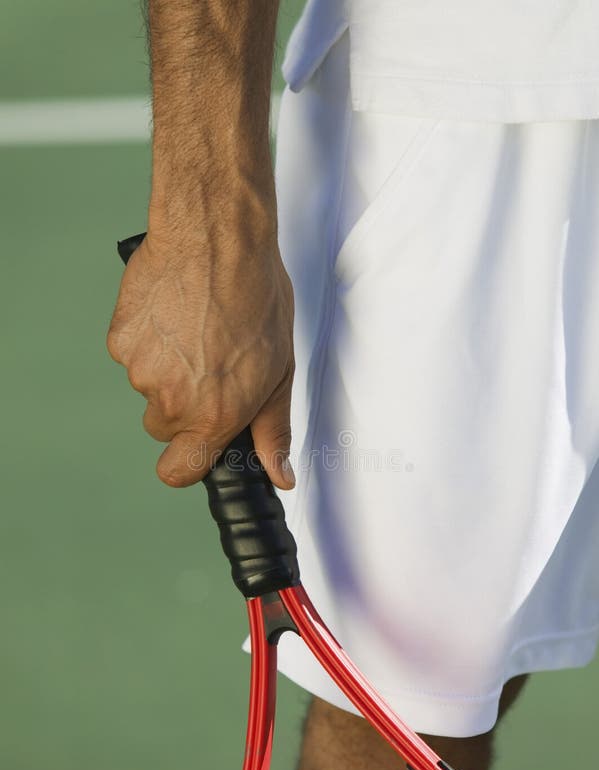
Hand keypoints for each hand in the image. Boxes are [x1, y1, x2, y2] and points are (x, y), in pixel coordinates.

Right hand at [107, 220, 294, 488]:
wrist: (217, 239)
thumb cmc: (256, 299)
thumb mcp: (279, 370)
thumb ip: (273, 430)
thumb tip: (280, 476)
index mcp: (213, 416)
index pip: (178, 472)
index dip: (186, 463)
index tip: (197, 447)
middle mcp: (172, 401)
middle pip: (164, 427)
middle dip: (183, 406)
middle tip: (209, 364)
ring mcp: (141, 370)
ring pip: (149, 387)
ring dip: (167, 367)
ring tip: (196, 329)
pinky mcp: (120, 339)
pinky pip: (132, 353)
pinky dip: (148, 339)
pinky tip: (173, 313)